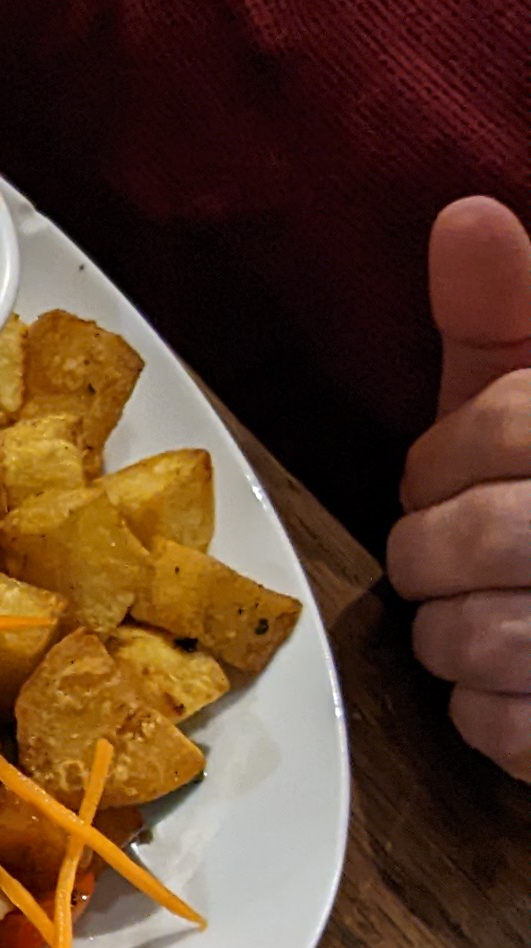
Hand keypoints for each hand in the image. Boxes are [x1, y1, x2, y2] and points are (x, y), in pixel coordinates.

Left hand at [388, 198, 530, 778]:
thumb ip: (504, 317)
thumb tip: (464, 217)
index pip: (499, 425)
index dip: (440, 460)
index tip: (441, 477)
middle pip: (482, 536)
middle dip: (433, 551)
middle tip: (445, 554)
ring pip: (487, 639)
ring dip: (452, 636)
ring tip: (480, 612)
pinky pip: (509, 729)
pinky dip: (488, 712)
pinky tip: (514, 677)